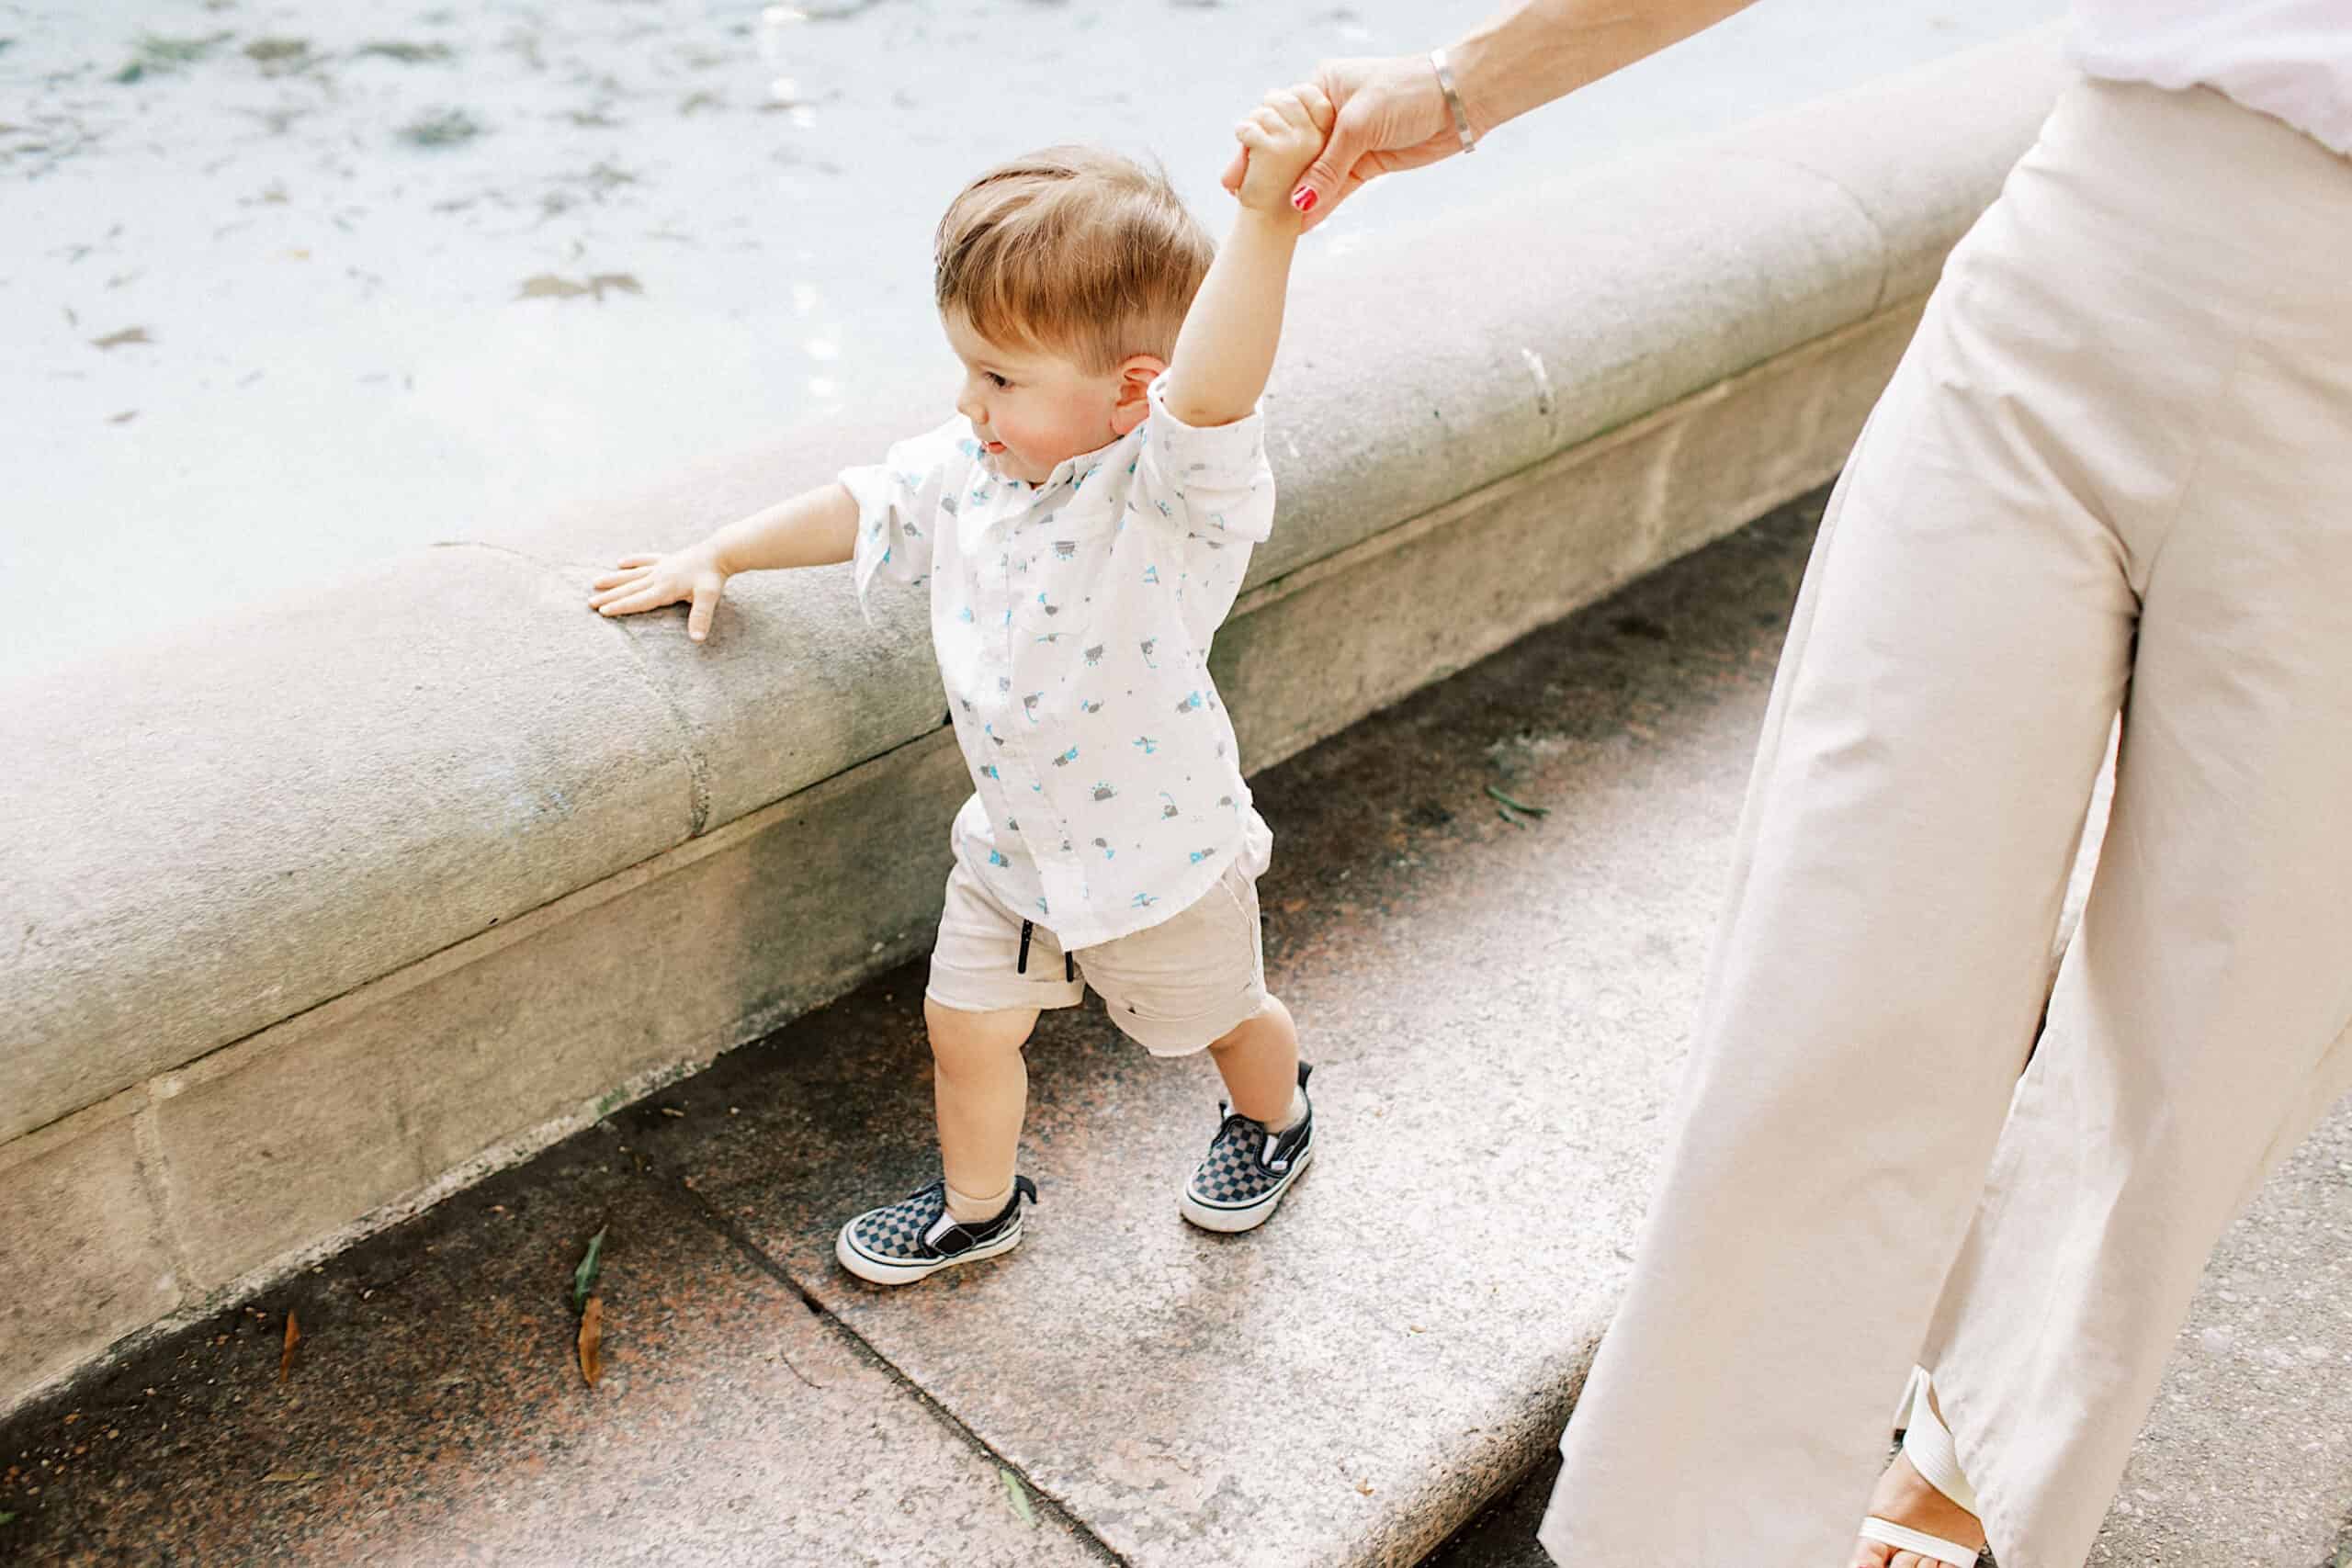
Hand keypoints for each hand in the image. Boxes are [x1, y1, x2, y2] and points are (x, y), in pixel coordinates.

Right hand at [588, 544, 728, 641]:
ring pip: (632, 574)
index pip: (639, 600)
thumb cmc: (713, 577)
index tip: (603, 612)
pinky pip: (645, 559)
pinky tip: (620, 562)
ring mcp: (661, 566)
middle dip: (609, 596)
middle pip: (630, 589)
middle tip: (590, 602)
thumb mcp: (709, 598)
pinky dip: (633, 561)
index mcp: (665, 588)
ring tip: (595, 582)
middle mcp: (658, 577)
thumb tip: (697, 639)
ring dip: (614, 579)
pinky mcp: (666, 559)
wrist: (719, 552)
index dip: (621, 607)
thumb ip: (701, 617)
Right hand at [1220, 55, 1458, 231]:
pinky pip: (1336, 187)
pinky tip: (1302, 223)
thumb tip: (1299, 202)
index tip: (1236, 174)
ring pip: (1313, 172)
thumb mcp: (1358, 126)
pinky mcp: (1366, 162)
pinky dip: (1322, 204)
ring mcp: (1347, 140)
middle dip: (1269, 175)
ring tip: (1269, 219)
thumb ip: (1326, 167)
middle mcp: (1329, 113)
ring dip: (1294, 194)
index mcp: (1320, 87)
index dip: (1257, 147)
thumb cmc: (1406, 92)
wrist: (1458, 99)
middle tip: (1242, 198)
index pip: (1279, 120)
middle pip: (1291, 149)